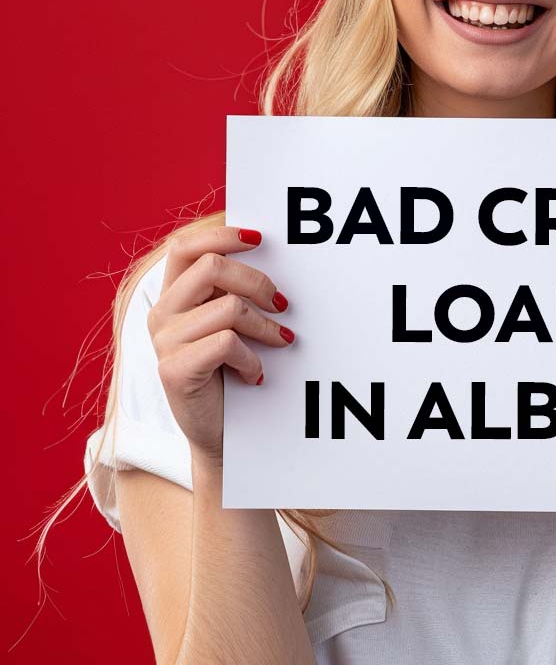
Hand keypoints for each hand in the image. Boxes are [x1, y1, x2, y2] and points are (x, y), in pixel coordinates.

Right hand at [147, 226, 294, 466]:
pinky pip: (228, 343)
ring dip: (266, 326)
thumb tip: (265, 250)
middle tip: (283, 303)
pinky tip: (255, 373)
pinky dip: (252, 358)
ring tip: (279, 342)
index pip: (186, 246)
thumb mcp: (229, 322)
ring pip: (229, 306)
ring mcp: (163, 341)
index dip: (222, 235)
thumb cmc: (230, 369)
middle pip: (212, 266)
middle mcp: (161, 313)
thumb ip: (232, 289)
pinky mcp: (174, 369)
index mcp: (173, 295)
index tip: (260, 239)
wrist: (218, 432)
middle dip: (258, 280)